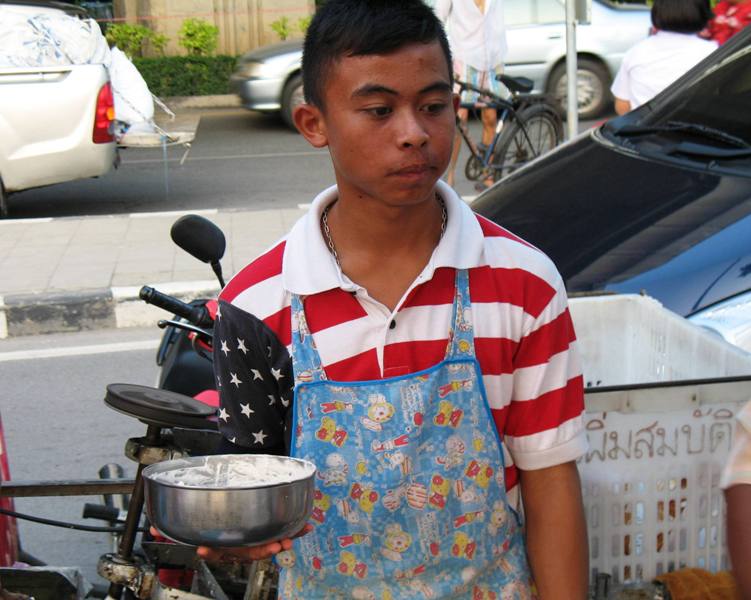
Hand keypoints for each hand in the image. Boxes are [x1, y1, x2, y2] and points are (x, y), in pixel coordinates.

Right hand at [196, 523, 313, 563]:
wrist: (223, 539)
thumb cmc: (220, 544)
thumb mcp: (214, 549)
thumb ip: (209, 551)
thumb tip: (201, 550)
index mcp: (244, 552)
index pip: (255, 554)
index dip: (264, 551)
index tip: (274, 547)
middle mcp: (256, 547)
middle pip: (270, 547)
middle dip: (279, 544)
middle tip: (287, 542)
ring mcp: (264, 539)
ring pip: (280, 538)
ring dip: (293, 536)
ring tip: (304, 530)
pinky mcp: (271, 531)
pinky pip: (287, 531)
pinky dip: (298, 530)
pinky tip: (308, 527)